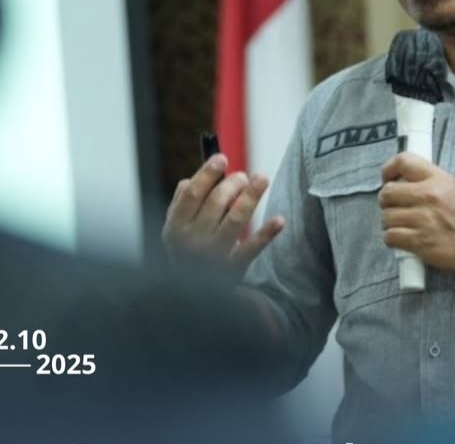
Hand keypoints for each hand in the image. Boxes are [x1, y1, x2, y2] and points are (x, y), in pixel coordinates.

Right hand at [162, 154, 284, 277]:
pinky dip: (266, 233)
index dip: (207, 174)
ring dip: (250, 197)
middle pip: (215, 203)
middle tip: (243, 176)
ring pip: (235, 220)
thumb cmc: (187, 251)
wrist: (192, 297)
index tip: (222, 158)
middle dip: (232, 184)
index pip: (191, 194)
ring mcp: (212, 256)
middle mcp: (191, 242)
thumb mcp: (176, 229)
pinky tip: (280, 220)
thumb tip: (193, 178)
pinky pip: (251, 248)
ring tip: (262, 178)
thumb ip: (181, 202)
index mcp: (174, 228)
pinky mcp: (233, 269)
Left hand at [379, 152, 454, 275]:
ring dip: (389, 222)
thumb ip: (428, 180)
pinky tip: (402, 238)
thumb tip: (402, 180)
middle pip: (387, 192)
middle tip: (393, 206)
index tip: (387, 178)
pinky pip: (390, 237)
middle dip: (386, 201)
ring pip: (386, 217)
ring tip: (401, 224)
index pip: (404, 161)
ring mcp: (423, 219)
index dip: (388, 169)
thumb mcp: (453, 187)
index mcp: (437, 179)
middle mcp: (428, 196)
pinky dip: (392, 239)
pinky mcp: (419, 241)